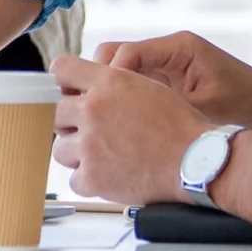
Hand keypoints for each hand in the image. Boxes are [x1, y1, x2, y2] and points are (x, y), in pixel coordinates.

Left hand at [50, 56, 204, 205]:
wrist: (196, 161)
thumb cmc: (179, 127)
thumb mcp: (147, 86)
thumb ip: (113, 83)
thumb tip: (87, 88)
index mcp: (109, 81)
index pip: (61, 69)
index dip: (63, 83)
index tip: (67, 94)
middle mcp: (94, 109)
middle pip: (55, 113)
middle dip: (71, 124)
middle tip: (92, 134)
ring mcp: (90, 145)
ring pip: (60, 149)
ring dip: (77, 154)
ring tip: (103, 157)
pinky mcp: (92, 177)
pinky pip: (74, 179)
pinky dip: (89, 181)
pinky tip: (109, 176)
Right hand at [94, 31, 251, 128]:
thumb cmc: (247, 104)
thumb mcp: (208, 108)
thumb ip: (169, 110)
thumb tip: (128, 120)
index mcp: (179, 48)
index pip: (128, 52)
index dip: (109, 77)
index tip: (101, 102)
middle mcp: (168, 51)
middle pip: (117, 55)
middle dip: (101, 81)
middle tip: (92, 111)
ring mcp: (165, 65)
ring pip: (121, 71)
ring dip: (110, 92)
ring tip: (102, 119)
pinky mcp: (166, 81)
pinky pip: (134, 84)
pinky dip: (123, 100)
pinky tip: (119, 123)